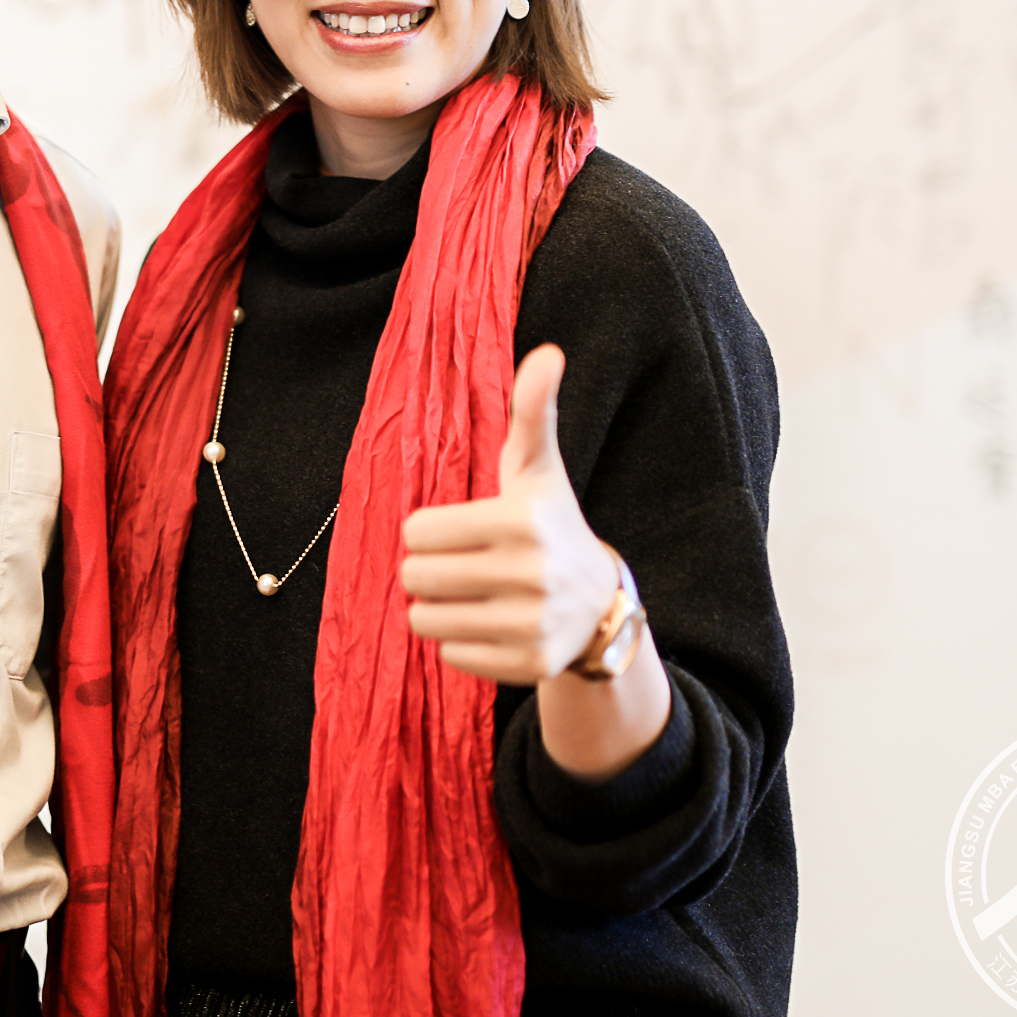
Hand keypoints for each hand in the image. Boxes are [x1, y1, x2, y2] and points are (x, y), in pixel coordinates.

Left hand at [400, 345, 618, 683]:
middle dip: (425, 569)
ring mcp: (533, 623)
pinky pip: (450, 655)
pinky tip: (490, 624)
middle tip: (458, 565)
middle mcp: (532, 573)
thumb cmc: (550, 523)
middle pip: (415, 576)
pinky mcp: (529, 664)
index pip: (418, 531)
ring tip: (469, 595)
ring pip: (425, 621)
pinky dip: (458, 642)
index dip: (428, 530)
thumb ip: (533, 410)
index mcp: (524, 519)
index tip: (458, 529)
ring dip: (434, 608)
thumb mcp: (538, 468)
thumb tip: (547, 352)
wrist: (600, 606)